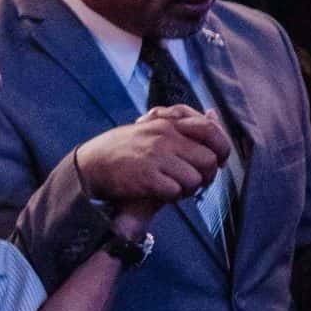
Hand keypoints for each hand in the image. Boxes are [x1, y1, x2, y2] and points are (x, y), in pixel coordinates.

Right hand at [75, 106, 231, 207]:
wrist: (91, 164)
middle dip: (203, 175)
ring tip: (171, 186)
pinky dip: (170, 196)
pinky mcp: (147, 176)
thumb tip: (213, 114)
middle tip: (188, 180)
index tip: (208, 162)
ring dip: (187, 188)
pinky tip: (158, 191)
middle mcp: (165, 136)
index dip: (218, 150)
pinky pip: (176, 191)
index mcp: (169, 123)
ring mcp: (156, 155)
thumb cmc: (125, 148)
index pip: (211, 131)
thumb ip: (184, 123)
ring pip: (195, 178)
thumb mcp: (154, 127)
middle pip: (209, 160)